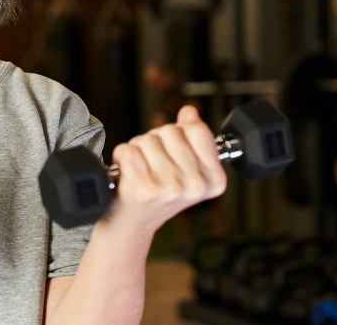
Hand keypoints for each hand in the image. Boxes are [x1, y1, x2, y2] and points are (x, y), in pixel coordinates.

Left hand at [103, 104, 227, 235]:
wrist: (131, 224)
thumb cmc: (157, 193)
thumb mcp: (183, 167)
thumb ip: (190, 137)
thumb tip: (190, 112)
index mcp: (214, 180)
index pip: (198, 130)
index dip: (180, 133)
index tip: (174, 152)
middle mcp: (196, 186)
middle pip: (171, 131)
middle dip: (156, 141)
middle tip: (153, 164)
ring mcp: (171, 188)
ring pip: (148, 140)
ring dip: (138, 150)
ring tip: (141, 170)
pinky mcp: (145, 189)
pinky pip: (128, 150)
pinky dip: (122, 157)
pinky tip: (128, 175)